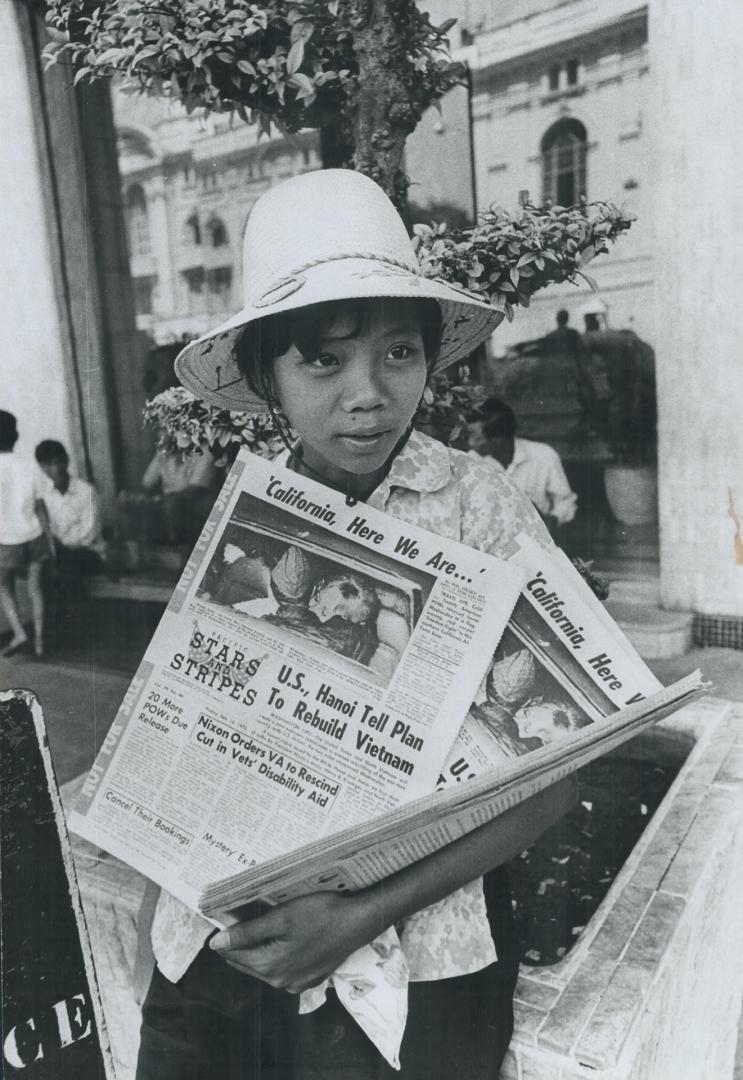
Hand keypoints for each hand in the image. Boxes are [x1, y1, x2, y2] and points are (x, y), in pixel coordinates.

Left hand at [208, 891, 374, 992]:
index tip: (221, 922)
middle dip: (239, 946)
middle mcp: (280, 981)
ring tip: (256, 929)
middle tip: (236, 923)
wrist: (357, 922)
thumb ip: (247, 932)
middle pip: (248, 963)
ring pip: (265, 968)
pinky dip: (277, 957)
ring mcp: (296, 984)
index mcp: (270, 966)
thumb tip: (215, 944)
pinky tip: (281, 942)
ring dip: (258, 951)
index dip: (225, 938)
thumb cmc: (319, 914)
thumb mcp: (280, 918)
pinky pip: (284, 970)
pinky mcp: (310, 979)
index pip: (234, 955)